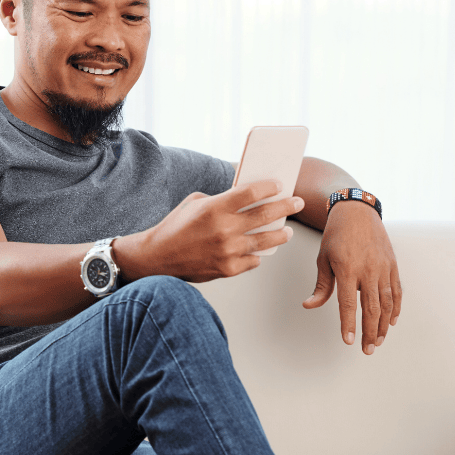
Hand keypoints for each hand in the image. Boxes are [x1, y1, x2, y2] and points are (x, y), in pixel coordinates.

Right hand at [124, 180, 303, 282]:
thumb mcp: (195, 203)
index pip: (251, 193)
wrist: (157, 258)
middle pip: (265, 215)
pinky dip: (257, 255)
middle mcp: (224, 229)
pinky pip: (253, 260)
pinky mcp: (228, 269)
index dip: (269, 187)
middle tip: (296, 203)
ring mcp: (228, 251)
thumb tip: (246, 199)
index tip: (279, 184)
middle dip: (285, 206)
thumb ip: (221, 200)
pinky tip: (260, 250)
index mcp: (215, 208)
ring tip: (286, 231)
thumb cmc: (175, 227)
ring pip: (265, 241)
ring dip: (280, 234)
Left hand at [302, 201, 401, 353]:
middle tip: (368, 349)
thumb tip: (309, 305)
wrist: (357, 212)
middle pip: (371, 308)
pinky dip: (395, 307)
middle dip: (370, 332)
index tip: (348, 341)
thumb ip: (321, 285)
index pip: (348, 304)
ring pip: (386, 302)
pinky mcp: (392, 265)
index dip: (348, 325)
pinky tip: (392, 321)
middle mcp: (368, 269)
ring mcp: (383, 267)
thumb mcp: (323, 258)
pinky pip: (397, 290)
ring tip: (379, 340)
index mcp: (347, 268)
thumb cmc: (336, 235)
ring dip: (384, 324)